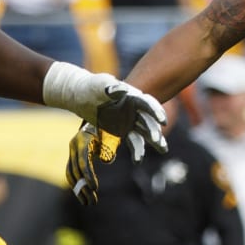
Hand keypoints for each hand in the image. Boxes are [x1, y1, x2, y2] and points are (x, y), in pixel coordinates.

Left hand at [43, 63, 167, 159]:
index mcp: (132, 96)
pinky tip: (138, 160)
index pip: (147, 103)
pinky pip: (133, 140)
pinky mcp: (123, 130)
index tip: (162, 120)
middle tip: (157, 140)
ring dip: (155, 141)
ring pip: (145, 132)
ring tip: (163, 150)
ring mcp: (130, 121)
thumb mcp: (100, 84)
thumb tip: (123, 90)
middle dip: (154, 130)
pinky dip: (137, 150)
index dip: (156, 111)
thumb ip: (110, 86)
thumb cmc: (92, 86)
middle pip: (149, 120)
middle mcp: (134, 109)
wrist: (81, 96)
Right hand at [66, 122, 113, 204]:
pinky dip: (77, 184)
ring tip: (89, 203)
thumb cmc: (108, 126)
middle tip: (93, 202)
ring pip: (71, 174)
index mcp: (82, 139)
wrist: (99, 117)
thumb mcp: (111, 135)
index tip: (94, 188)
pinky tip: (83, 196)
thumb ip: (109, 146)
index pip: (83, 161)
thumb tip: (107, 160)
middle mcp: (74, 145)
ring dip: (79, 190)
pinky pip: (72, 173)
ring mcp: (72, 151)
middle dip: (84, 188)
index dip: (88, 175)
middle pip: (76, 171)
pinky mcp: (73, 156)